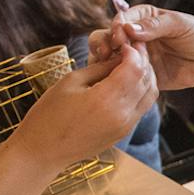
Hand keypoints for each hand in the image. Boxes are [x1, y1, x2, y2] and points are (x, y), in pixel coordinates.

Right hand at [9, 44, 157, 167]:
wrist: (43, 152)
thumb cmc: (49, 114)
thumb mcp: (71, 82)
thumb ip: (99, 68)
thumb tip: (119, 56)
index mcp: (106, 99)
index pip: (134, 68)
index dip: (133, 51)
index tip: (124, 42)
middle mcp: (122, 114)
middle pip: (146, 80)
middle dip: (142, 60)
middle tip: (132, 48)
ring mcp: (126, 126)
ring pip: (150, 94)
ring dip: (145, 76)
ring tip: (131, 62)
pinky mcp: (124, 132)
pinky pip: (142, 107)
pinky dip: (141, 90)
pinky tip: (128, 80)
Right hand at [94, 5, 193, 100]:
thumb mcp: (181, 25)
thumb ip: (155, 26)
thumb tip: (129, 29)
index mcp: (145, 17)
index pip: (123, 19)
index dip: (118, 27)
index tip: (120, 37)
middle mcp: (137, 35)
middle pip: (110, 35)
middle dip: (106, 42)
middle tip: (108, 52)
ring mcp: (137, 54)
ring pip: (112, 54)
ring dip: (107, 59)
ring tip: (110, 65)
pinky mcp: (141, 73)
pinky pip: (124, 74)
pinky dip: (118, 75)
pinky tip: (119, 78)